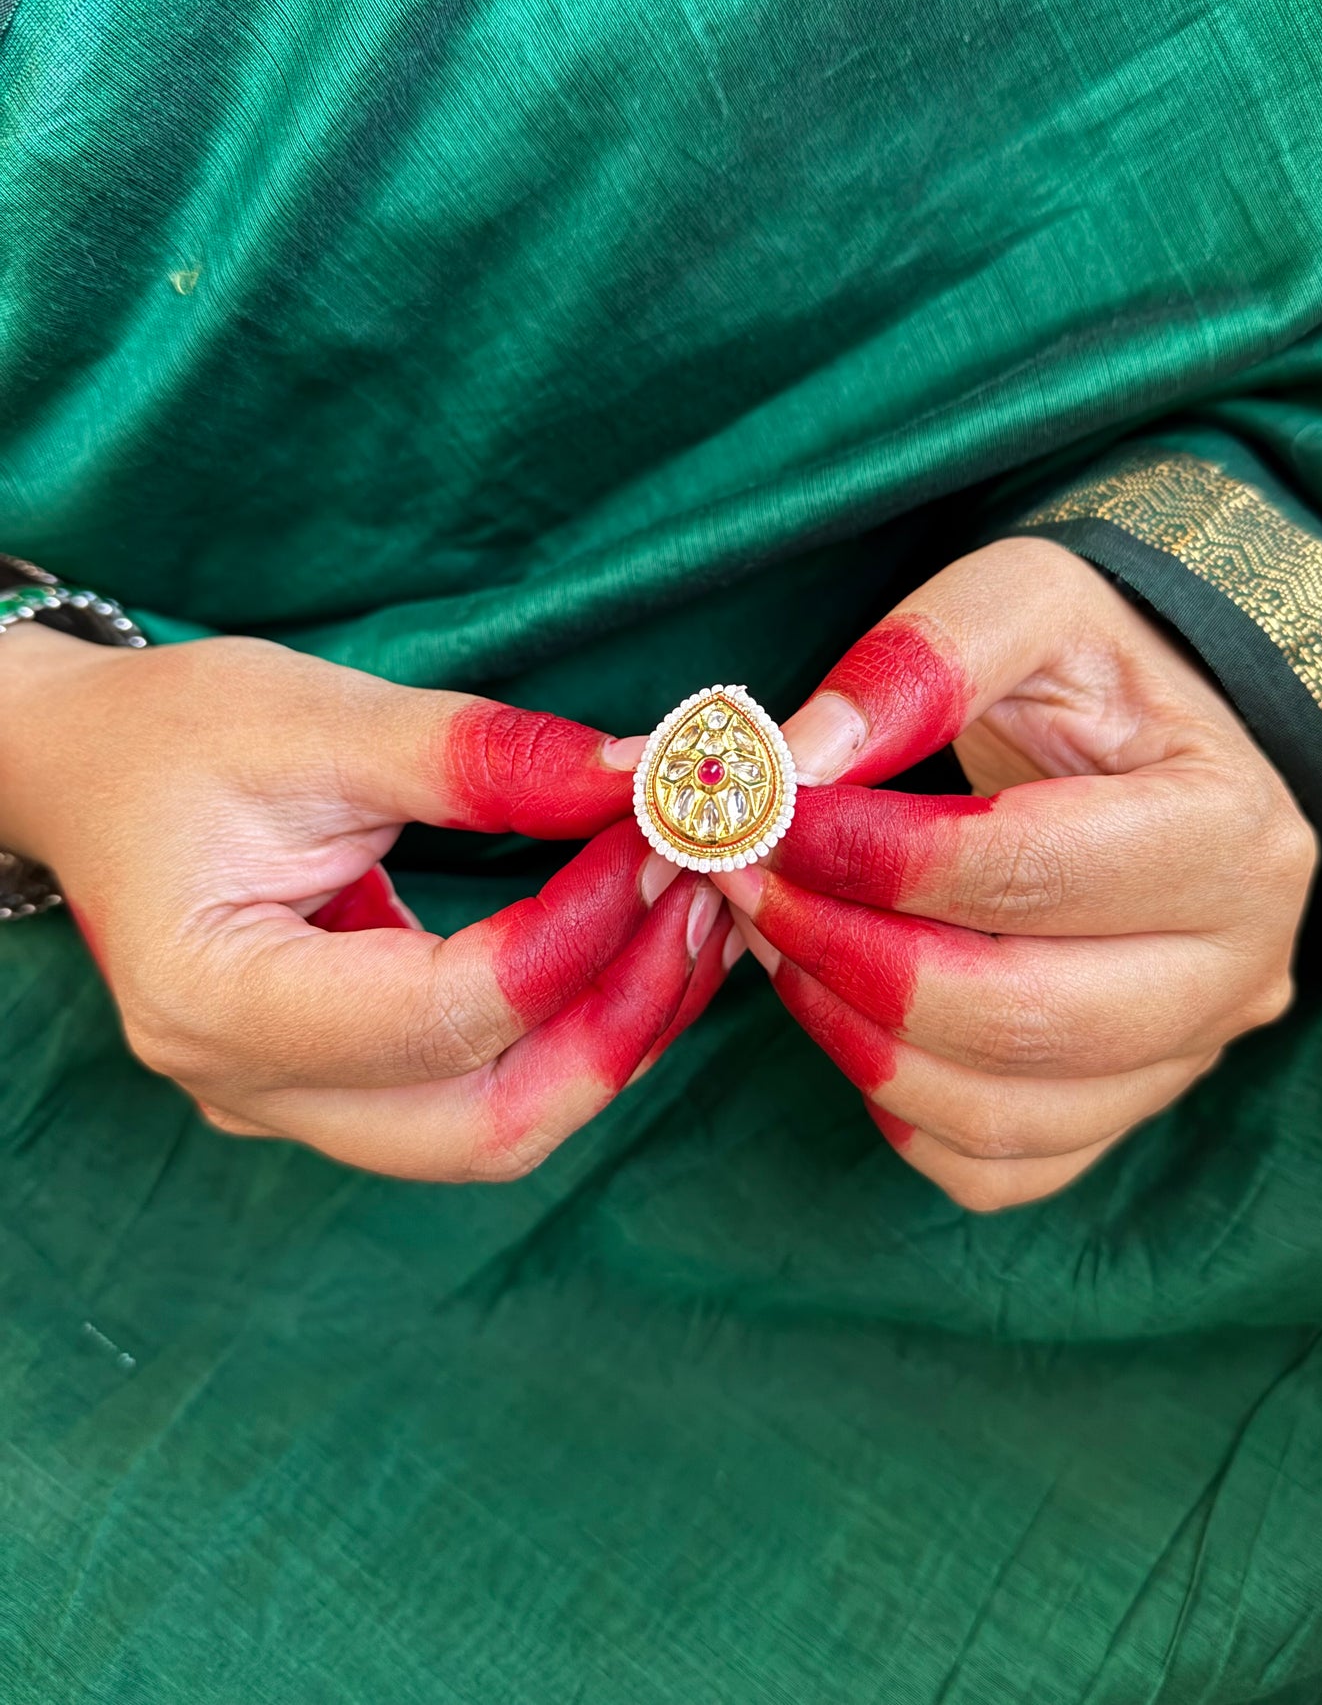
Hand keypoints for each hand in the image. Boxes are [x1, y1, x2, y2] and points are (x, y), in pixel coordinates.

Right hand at [0, 629, 726, 1178]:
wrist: (91, 772)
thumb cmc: (175, 736)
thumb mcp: (318, 718)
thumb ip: (478, 755)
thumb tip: (639, 772)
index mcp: (217, 999)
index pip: (442, 1015)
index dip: (575, 933)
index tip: (655, 836)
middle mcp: (251, 1086)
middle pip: (486, 1123)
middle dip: (621, 1021)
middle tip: (702, 899)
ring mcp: (296, 1103)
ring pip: (498, 1129)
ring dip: (616, 1036)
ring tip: (694, 920)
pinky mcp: (342, 1088)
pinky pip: (484, 1095)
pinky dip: (576, 1034)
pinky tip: (637, 949)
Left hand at [713, 537, 1317, 1210]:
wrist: (1155, 735)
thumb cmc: (1091, 664)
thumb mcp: (1024, 600)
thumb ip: (917, 663)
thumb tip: (789, 764)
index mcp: (1230, 829)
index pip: (1023, 872)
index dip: (864, 854)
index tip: (758, 814)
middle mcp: (1238, 965)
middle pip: (1017, 1015)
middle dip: (843, 952)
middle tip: (742, 881)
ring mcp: (1189, 1056)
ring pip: (1000, 1114)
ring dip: (848, 1034)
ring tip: (772, 935)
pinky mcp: (1128, 1108)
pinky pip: (998, 1167)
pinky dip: (896, 1108)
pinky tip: (841, 1011)